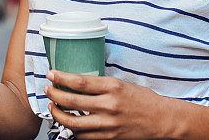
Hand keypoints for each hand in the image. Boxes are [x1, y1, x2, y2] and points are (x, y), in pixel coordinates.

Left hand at [44, 70, 170, 138]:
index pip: (79, 82)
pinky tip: (69, 123)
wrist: (161, 120)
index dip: (61, 78)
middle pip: (72, 101)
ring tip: (53, 108)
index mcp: (112, 87)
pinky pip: (83, 136)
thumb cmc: (143, 99)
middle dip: (54, 95)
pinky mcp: (109, 138)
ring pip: (73, 122)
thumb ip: (101, 85)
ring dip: (58, 115)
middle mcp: (109, 105)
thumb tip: (77, 83)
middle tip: (48, 90)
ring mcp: (108, 124)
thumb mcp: (122, 84)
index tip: (51, 75)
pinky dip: (72, 130)